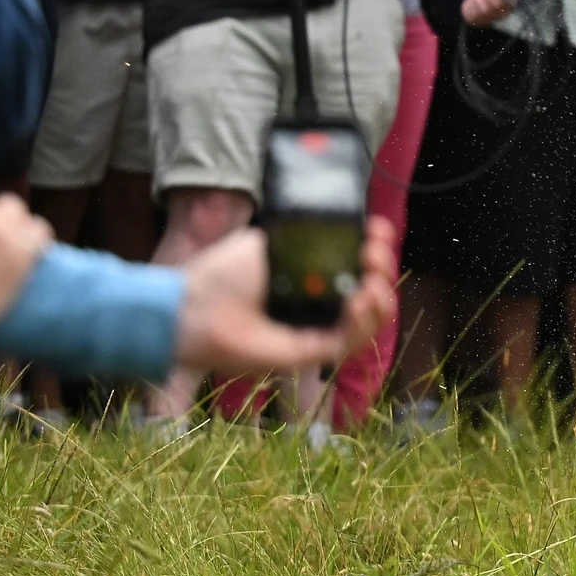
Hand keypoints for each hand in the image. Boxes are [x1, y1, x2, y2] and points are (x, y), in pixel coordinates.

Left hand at [172, 217, 397, 371]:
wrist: (193, 309)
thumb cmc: (221, 275)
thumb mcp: (265, 240)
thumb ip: (296, 234)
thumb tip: (332, 222)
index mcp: (309, 277)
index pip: (356, 266)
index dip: (374, 248)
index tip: (376, 230)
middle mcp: (317, 304)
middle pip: (371, 290)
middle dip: (382, 266)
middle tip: (374, 250)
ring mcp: (316, 329)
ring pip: (369, 319)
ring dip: (382, 295)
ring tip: (372, 277)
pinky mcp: (310, 353)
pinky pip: (352, 342)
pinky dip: (365, 322)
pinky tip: (359, 299)